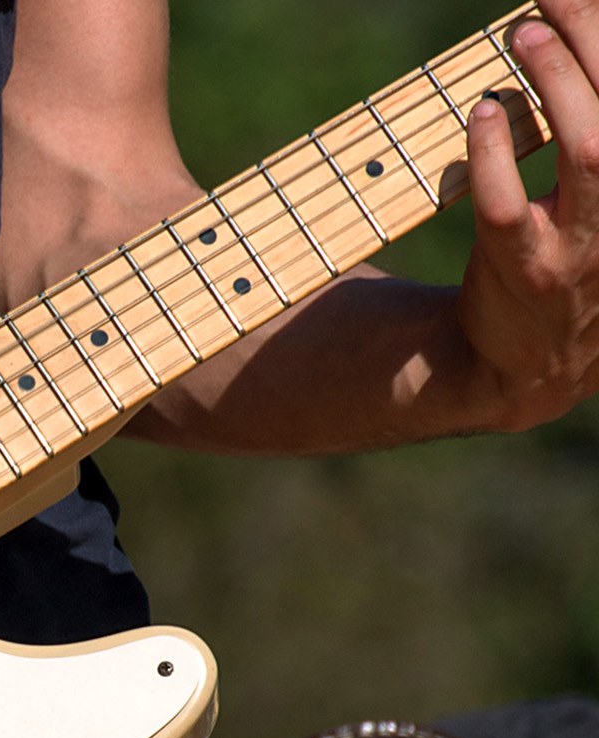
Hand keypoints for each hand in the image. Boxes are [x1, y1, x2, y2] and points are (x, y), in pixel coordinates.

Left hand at [459, 2, 598, 429]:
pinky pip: (510, 205)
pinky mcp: (527, 272)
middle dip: (597, 44)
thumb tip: (575, 51)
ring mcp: (587, 247)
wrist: (526, 368)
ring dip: (558, 82)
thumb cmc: (570, 264)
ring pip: (590, 150)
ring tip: (525, 33)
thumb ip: (594, 143)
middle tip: (555, 0)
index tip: (589, 0)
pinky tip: (482, 111)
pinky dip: (495, 152)